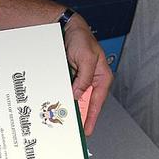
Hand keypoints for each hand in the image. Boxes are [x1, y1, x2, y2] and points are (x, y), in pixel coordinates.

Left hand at [64, 13, 113, 135]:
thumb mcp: (86, 58)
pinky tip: (57, 106)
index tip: (87, 130)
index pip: (97, 102)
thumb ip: (84, 78)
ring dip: (70, 108)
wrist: (65, 27)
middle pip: (86, 104)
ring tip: (63, 122)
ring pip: (76, 99)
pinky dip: (63, 98)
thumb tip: (78, 95)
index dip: (92, 117)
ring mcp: (81, 80)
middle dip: (80, 116)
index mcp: (101, 77)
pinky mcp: (71, 78)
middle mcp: (92, 81)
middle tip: (73, 130)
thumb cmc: (80, 38)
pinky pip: (67, 91)